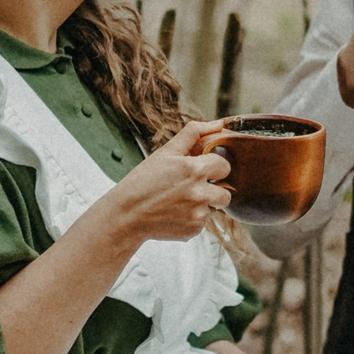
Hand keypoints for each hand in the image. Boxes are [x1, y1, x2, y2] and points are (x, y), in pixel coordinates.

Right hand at [100, 120, 232, 243]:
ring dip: (204, 204)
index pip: (225, 166)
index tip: (202, 169)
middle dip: (213, 188)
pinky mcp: (194, 230)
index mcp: (195, 170)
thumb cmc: (143, 181)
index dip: (214, 167)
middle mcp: (200, 193)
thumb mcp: (166, 152)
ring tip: (181, 200)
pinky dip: (193, 218)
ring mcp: (198, 214)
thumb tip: (219, 123)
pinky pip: (203, 222)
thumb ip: (194, 133)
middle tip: (192, 187)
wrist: (126, 215)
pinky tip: (175, 213)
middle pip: (226, 192)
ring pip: (215, 208)